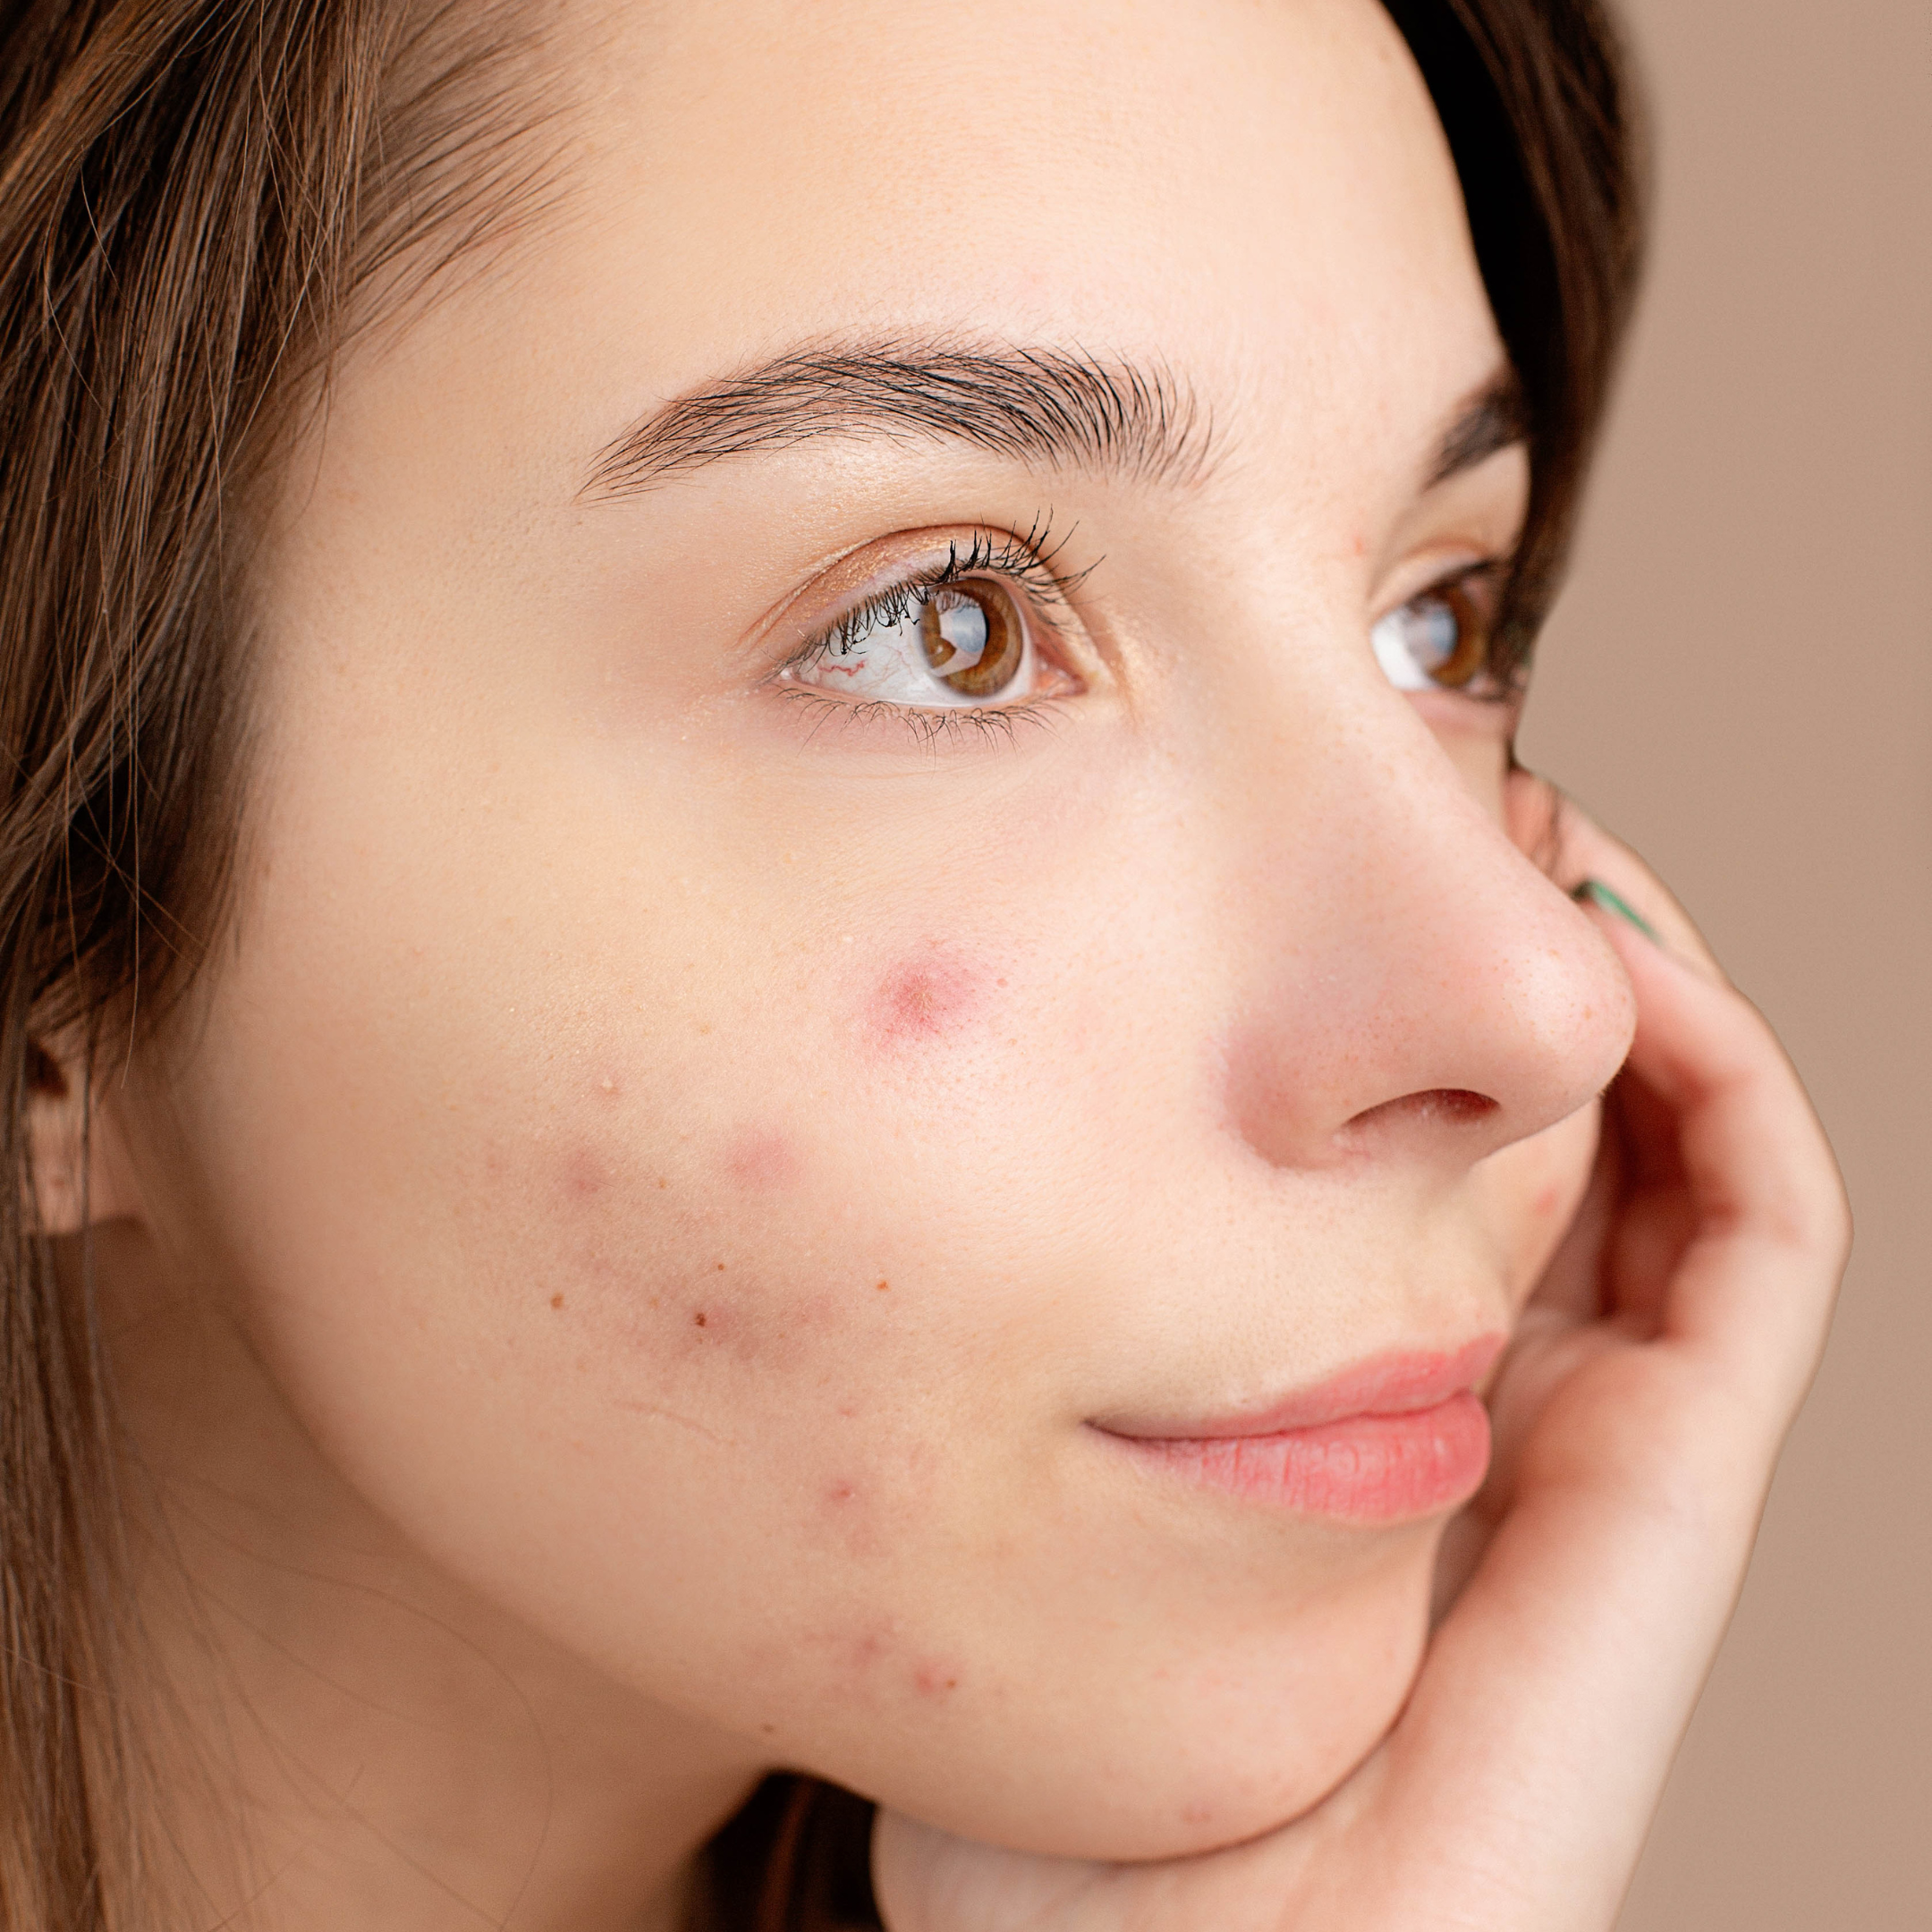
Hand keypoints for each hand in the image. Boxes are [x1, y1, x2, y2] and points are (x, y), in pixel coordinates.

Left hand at [873, 787, 1849, 1931]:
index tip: (1309, 848)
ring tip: (1547, 820)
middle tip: (1448, 785)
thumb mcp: (987, 1510)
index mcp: (1346, 1408)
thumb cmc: (1054, 1784)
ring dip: (1632, 976)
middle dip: (1507, 949)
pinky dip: (1723, 1080)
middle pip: (1539, 1128)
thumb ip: (984, 1372)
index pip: (1409, 1162)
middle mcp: (1484, 1409)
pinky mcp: (1666, 1486)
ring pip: (1668, 1152)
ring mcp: (1591, 1442)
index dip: (1388, 995)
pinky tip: (1619, 952)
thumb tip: (912, 1188)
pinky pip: (1756, 1238)